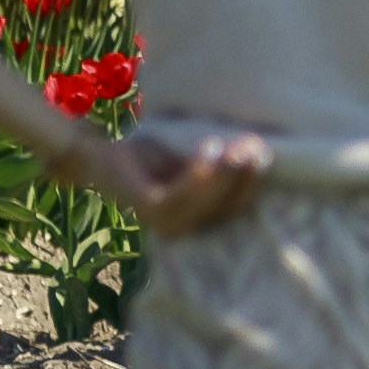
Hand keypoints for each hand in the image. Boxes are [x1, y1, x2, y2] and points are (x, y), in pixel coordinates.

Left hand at [100, 115, 267, 236]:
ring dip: (227, 176)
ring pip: (205, 205)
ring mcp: (166, 221)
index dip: (256, 184)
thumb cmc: (149, 154)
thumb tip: (260, 141)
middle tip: (260, 147)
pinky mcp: (147, 208)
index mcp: (200, 215)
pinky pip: (178, 197)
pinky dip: (198, 174)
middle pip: (228, 209)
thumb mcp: (187, 154)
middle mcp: (186, 226)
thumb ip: (218, 158)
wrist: (99, 153)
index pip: (237, 207)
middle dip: (247, 178)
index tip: (270, 154)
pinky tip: (210, 148)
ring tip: (241, 147)